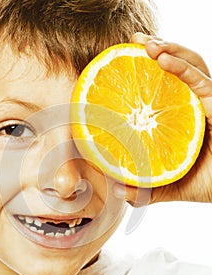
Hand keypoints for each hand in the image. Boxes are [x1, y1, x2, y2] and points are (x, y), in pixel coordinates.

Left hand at [114, 33, 211, 205]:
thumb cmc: (201, 185)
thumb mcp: (165, 185)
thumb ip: (143, 189)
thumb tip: (116, 190)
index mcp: (181, 117)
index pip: (165, 85)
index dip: (147, 68)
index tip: (123, 57)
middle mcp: (195, 106)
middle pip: (178, 68)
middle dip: (158, 48)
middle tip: (134, 40)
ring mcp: (208, 105)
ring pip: (191, 67)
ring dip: (169, 49)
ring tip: (146, 43)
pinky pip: (201, 83)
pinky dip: (183, 69)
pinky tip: (163, 60)